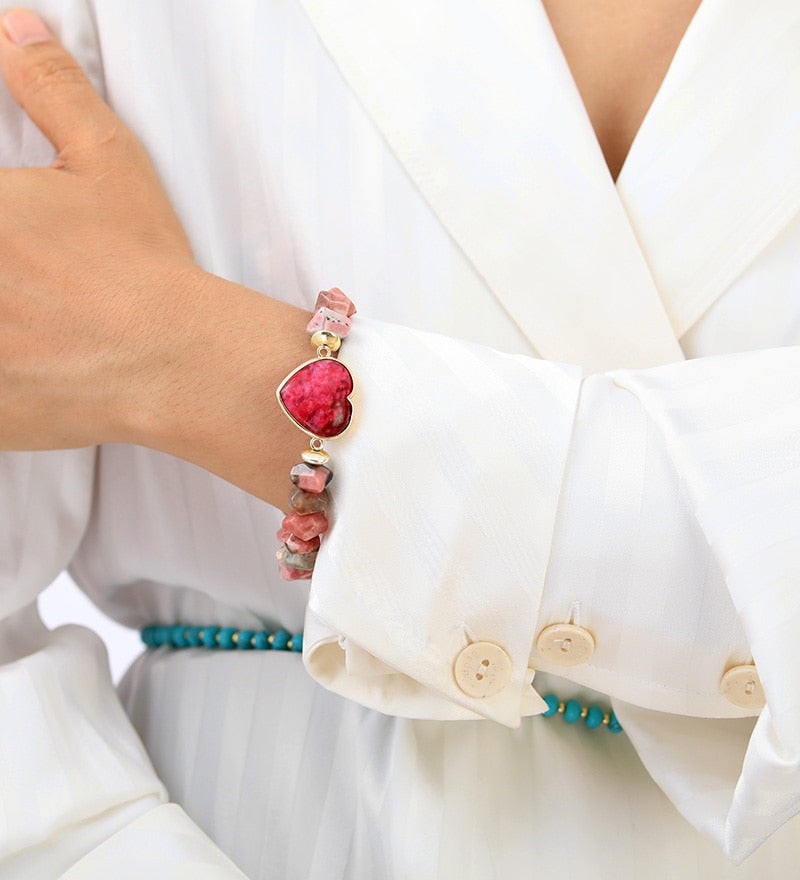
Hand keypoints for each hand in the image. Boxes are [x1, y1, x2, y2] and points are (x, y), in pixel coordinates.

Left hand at [0, 8, 198, 449]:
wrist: (181, 361)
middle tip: (30, 280)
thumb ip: (50, 87)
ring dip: (7, 318)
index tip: (18, 241)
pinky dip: (11, 379)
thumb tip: (17, 28)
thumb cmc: (146, 269)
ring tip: (36, 318)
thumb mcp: (106, 161)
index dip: (2, 229)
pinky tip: (36, 362)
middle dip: (7, 270)